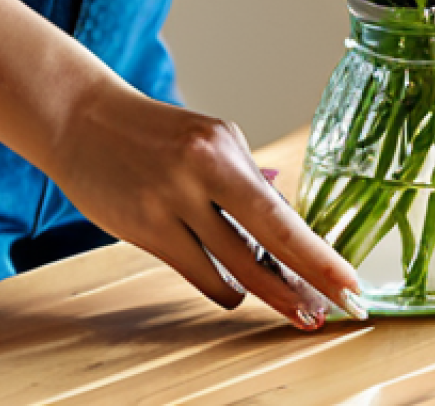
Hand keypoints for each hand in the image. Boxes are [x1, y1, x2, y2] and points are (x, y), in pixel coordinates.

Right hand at [49, 83, 362, 330]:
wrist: (83, 119)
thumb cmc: (153, 134)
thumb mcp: (207, 143)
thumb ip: (245, 185)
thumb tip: (288, 237)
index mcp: (224, 145)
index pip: (281, 213)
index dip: (319, 256)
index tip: (351, 285)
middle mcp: (200, 170)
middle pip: (266, 247)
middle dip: (304, 286)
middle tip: (331, 313)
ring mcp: (169, 202)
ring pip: (234, 272)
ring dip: (265, 293)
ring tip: (287, 303)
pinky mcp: (144, 228)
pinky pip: (201, 276)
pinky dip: (223, 286)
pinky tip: (231, 283)